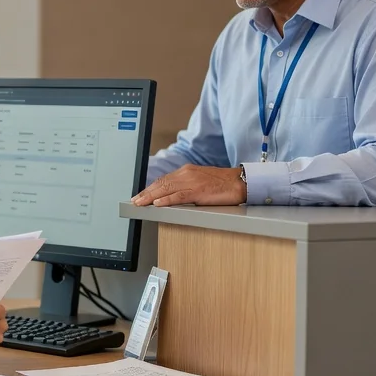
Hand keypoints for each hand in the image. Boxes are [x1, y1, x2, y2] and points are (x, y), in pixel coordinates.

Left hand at [132, 165, 246, 206]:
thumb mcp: (200, 182)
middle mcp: (187, 174)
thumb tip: (171, 196)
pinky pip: (179, 196)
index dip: (150, 189)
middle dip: (146, 193)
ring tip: (140, 203)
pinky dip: (167, 200)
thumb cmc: (223, 184)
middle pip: (161, 184)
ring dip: (151, 197)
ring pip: (166, 189)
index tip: (140, 195)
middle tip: (135, 201)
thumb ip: (186, 186)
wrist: (241, 182)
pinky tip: (158, 204)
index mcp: (187, 171)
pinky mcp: (199, 191)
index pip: (163, 180)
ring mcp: (193, 182)